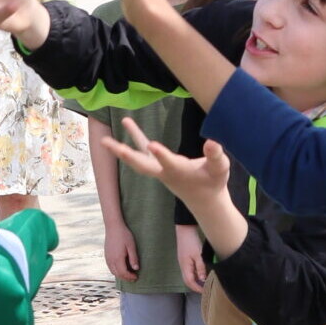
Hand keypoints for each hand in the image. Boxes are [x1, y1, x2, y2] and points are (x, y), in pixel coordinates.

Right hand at [103, 222, 139, 283]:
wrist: (113, 227)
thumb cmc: (124, 235)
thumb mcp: (131, 246)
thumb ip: (133, 258)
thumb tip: (136, 269)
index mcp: (118, 258)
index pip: (123, 273)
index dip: (130, 277)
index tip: (136, 277)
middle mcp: (111, 260)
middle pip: (118, 274)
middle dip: (125, 278)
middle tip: (133, 278)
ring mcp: (107, 258)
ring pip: (113, 271)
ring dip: (120, 275)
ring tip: (128, 274)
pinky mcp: (106, 255)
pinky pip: (110, 267)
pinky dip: (116, 271)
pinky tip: (121, 268)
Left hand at [109, 123, 230, 217]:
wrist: (204, 200)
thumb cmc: (213, 182)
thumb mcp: (220, 169)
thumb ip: (216, 156)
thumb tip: (212, 141)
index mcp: (180, 172)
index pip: (169, 163)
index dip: (161, 155)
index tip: (152, 145)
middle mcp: (165, 172)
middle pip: (142, 164)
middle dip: (126, 155)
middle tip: (110, 145)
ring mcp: (159, 170)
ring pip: (138, 158)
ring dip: (121, 149)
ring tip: (105, 138)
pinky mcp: (159, 165)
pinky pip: (143, 150)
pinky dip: (135, 138)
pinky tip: (127, 124)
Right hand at [175, 222, 207, 293]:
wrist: (185, 230)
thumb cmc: (191, 242)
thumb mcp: (198, 255)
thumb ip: (201, 268)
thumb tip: (203, 280)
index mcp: (185, 267)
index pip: (190, 282)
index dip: (197, 288)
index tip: (205, 291)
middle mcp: (183, 266)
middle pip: (188, 281)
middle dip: (196, 286)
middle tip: (205, 289)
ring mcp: (183, 263)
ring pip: (189, 276)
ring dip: (196, 281)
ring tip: (205, 283)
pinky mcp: (185, 260)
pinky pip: (190, 271)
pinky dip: (195, 274)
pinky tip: (202, 273)